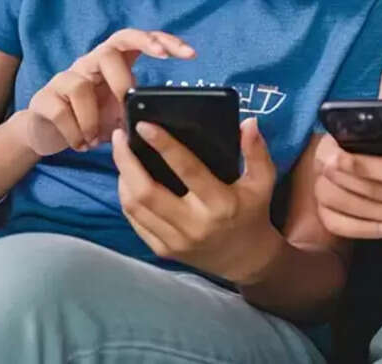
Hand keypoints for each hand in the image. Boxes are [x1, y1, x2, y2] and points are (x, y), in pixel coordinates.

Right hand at [23, 29, 194, 155]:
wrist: (49, 135)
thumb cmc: (93, 121)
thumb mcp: (122, 114)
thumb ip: (141, 108)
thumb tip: (166, 118)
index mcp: (113, 63)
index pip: (135, 40)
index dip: (160, 41)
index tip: (189, 55)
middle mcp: (89, 63)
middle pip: (109, 50)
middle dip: (123, 78)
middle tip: (129, 101)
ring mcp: (64, 78)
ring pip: (80, 85)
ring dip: (93, 118)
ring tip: (97, 139)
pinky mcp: (43, 98)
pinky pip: (60, 110)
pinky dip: (75, 132)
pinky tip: (82, 144)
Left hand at [111, 118, 283, 283]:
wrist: (246, 259)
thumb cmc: (253, 213)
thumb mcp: (262, 182)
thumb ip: (256, 152)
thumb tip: (248, 122)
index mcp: (220, 204)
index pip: (187, 170)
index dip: (164, 146)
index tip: (144, 125)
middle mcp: (194, 224)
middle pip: (147, 191)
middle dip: (126, 161)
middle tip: (119, 136)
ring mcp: (176, 241)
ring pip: (135, 207)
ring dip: (122, 177)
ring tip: (121, 154)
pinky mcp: (164, 250)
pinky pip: (135, 222)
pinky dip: (126, 197)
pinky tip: (126, 179)